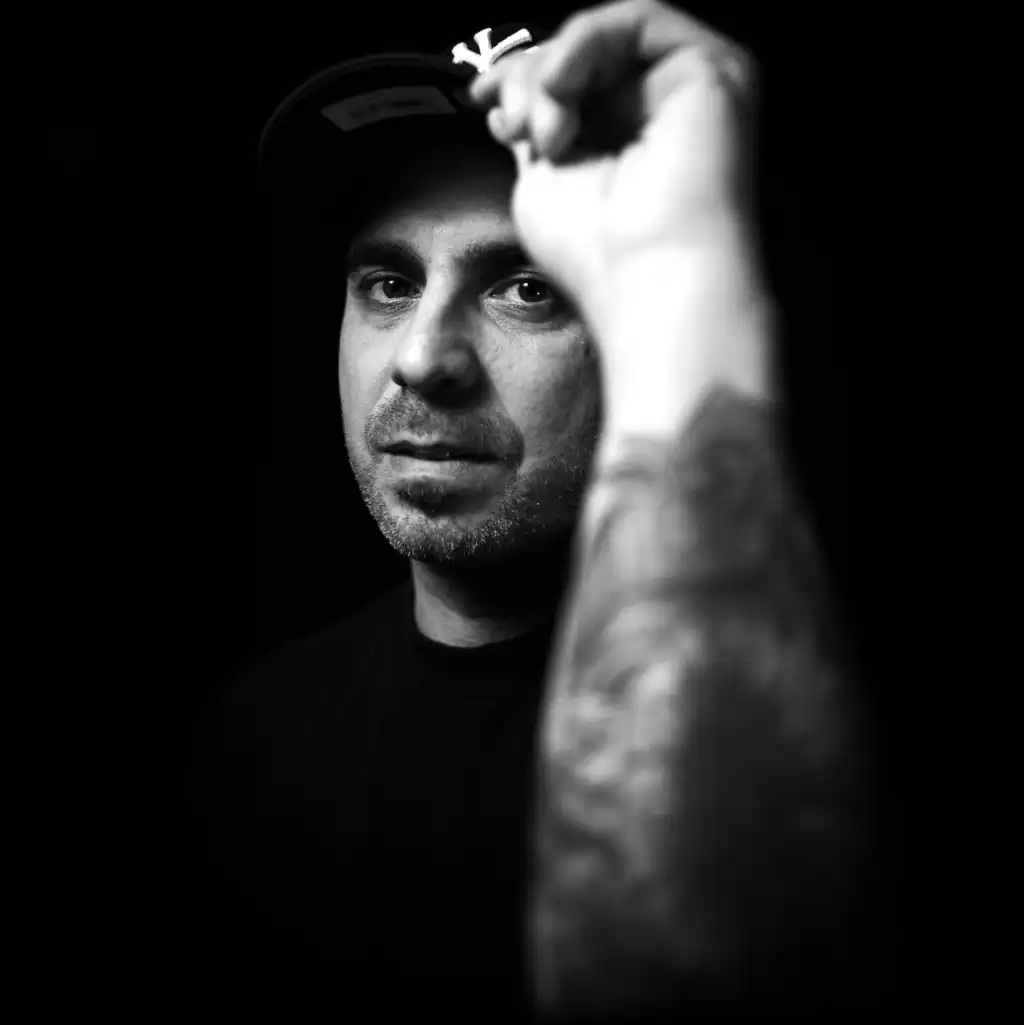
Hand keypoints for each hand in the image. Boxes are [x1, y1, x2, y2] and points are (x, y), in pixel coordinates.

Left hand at [468, 0, 760, 326]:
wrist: (650, 281)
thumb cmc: (596, 255)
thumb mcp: (541, 180)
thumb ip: (534, 126)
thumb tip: (506, 90)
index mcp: (624, 142)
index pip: (570, 84)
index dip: (520, 79)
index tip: (478, 97)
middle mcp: (661, 113)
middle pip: (583, 58)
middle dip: (530, 77)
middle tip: (512, 124)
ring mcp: (690, 90)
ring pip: (606, 38)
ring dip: (553, 71)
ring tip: (543, 129)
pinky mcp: (715, 71)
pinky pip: (642, 19)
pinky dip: (586, 41)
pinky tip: (560, 84)